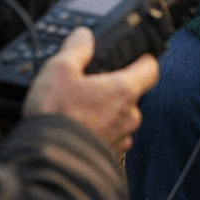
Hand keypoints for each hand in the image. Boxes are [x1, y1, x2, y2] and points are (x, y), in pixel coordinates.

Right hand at [23, 28, 158, 152]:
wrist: (49, 162)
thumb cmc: (56, 116)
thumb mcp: (59, 70)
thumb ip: (76, 48)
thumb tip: (84, 36)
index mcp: (124, 90)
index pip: (150, 69)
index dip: (143, 60)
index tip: (136, 57)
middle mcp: (129, 116)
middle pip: (132, 95)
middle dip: (114, 90)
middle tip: (91, 87)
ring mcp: (121, 139)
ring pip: (121, 119)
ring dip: (106, 114)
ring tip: (79, 112)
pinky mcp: (110, 158)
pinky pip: (110, 139)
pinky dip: (99, 134)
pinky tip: (78, 131)